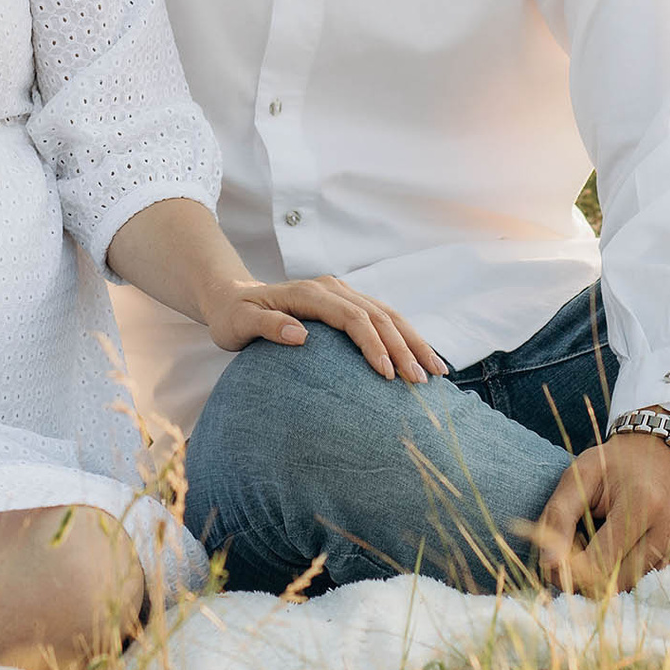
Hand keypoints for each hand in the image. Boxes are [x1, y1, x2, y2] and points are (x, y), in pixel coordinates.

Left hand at [201, 275, 451, 382]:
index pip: (353, 318)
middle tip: (422, 381)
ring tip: (437, 371)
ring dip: (414, 341)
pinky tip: (420, 357)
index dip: (373, 345)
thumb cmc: (233, 316)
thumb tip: (299, 335)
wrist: (232, 298)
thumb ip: (266, 326)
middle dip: (405, 347)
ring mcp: (342, 293)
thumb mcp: (238, 323)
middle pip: (379, 315)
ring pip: (388, 315)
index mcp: (311, 292)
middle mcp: (332, 288)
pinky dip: (405, 336)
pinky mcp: (346, 303)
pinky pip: (383, 317)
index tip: (387, 375)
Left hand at [530, 431, 669, 593]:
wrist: (661, 447)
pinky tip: (624, 547)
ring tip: (600, 545)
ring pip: (638, 582)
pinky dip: (633, 568)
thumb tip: (548, 564)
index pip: (601, 562)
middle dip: (590, 578)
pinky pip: (655, 575)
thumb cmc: (614, 462)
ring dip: (612, 574)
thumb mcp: (579, 475)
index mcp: (641, 503)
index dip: (572, 572)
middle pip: (621, 580)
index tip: (555, 566)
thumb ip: (558, 516)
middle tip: (574, 558)